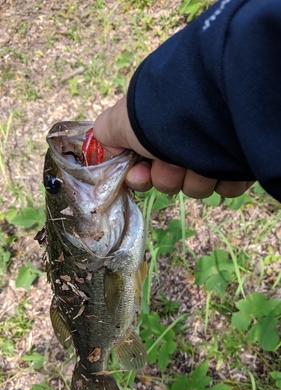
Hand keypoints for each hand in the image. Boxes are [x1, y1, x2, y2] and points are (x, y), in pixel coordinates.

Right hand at [93, 96, 253, 197]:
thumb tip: (104, 144)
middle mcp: (186, 142)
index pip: (147, 170)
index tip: (141, 174)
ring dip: (195, 177)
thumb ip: (107, 131)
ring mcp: (214, 154)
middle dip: (168, 175)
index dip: (141, 177)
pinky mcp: (240, 164)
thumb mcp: (124, 119)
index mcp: (161, 134)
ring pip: (198, 187)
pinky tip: (223, 161)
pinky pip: (227, 187)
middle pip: (170, 181)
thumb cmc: (162, 114)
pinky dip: (223, 178)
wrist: (211, 105)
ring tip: (202, 158)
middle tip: (173, 162)